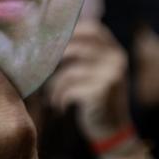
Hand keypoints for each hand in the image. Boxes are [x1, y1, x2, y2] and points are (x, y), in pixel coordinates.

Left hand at [46, 19, 130, 141]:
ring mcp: (110, 75)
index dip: (71, 31)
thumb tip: (52, 37)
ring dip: (55, 86)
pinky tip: (60, 106)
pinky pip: (69, 89)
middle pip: (76, 48)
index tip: (53, 39)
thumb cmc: (98, 97)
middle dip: (55, 58)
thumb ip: (86, 54)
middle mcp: (116, 59)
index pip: (93, 29)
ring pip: (69, 72)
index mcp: (115, 51)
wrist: (113, 129)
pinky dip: (59, 98)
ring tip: (53, 95)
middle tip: (42, 67)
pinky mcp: (101, 92)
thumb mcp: (99, 72)